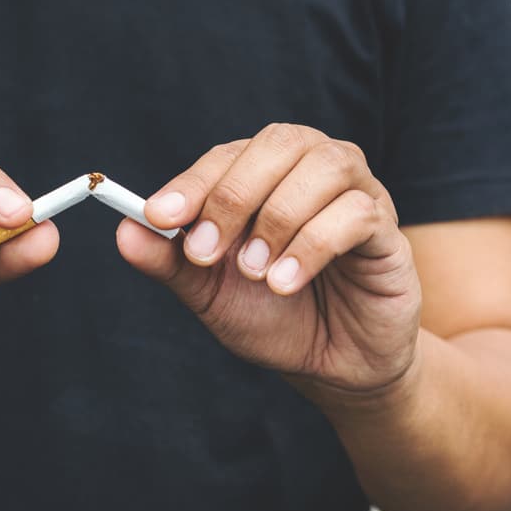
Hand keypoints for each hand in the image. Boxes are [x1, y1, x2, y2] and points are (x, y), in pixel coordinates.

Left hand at [117, 124, 421, 400]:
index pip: (227, 155)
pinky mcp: (387, 230)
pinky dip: (312, 246)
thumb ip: (170, 261)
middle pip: (278, 143)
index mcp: (266, 173)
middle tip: (207, 251)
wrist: (333, 368)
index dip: (193, 182)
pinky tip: (286, 284)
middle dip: (234, 195)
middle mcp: (312, 169)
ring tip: (255, 273)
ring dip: (278, 219)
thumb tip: (124, 232)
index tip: (159, 217)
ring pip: (323, 167)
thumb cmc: (272, 317)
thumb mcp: (210, 293)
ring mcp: (357, 193)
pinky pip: (356, 212)